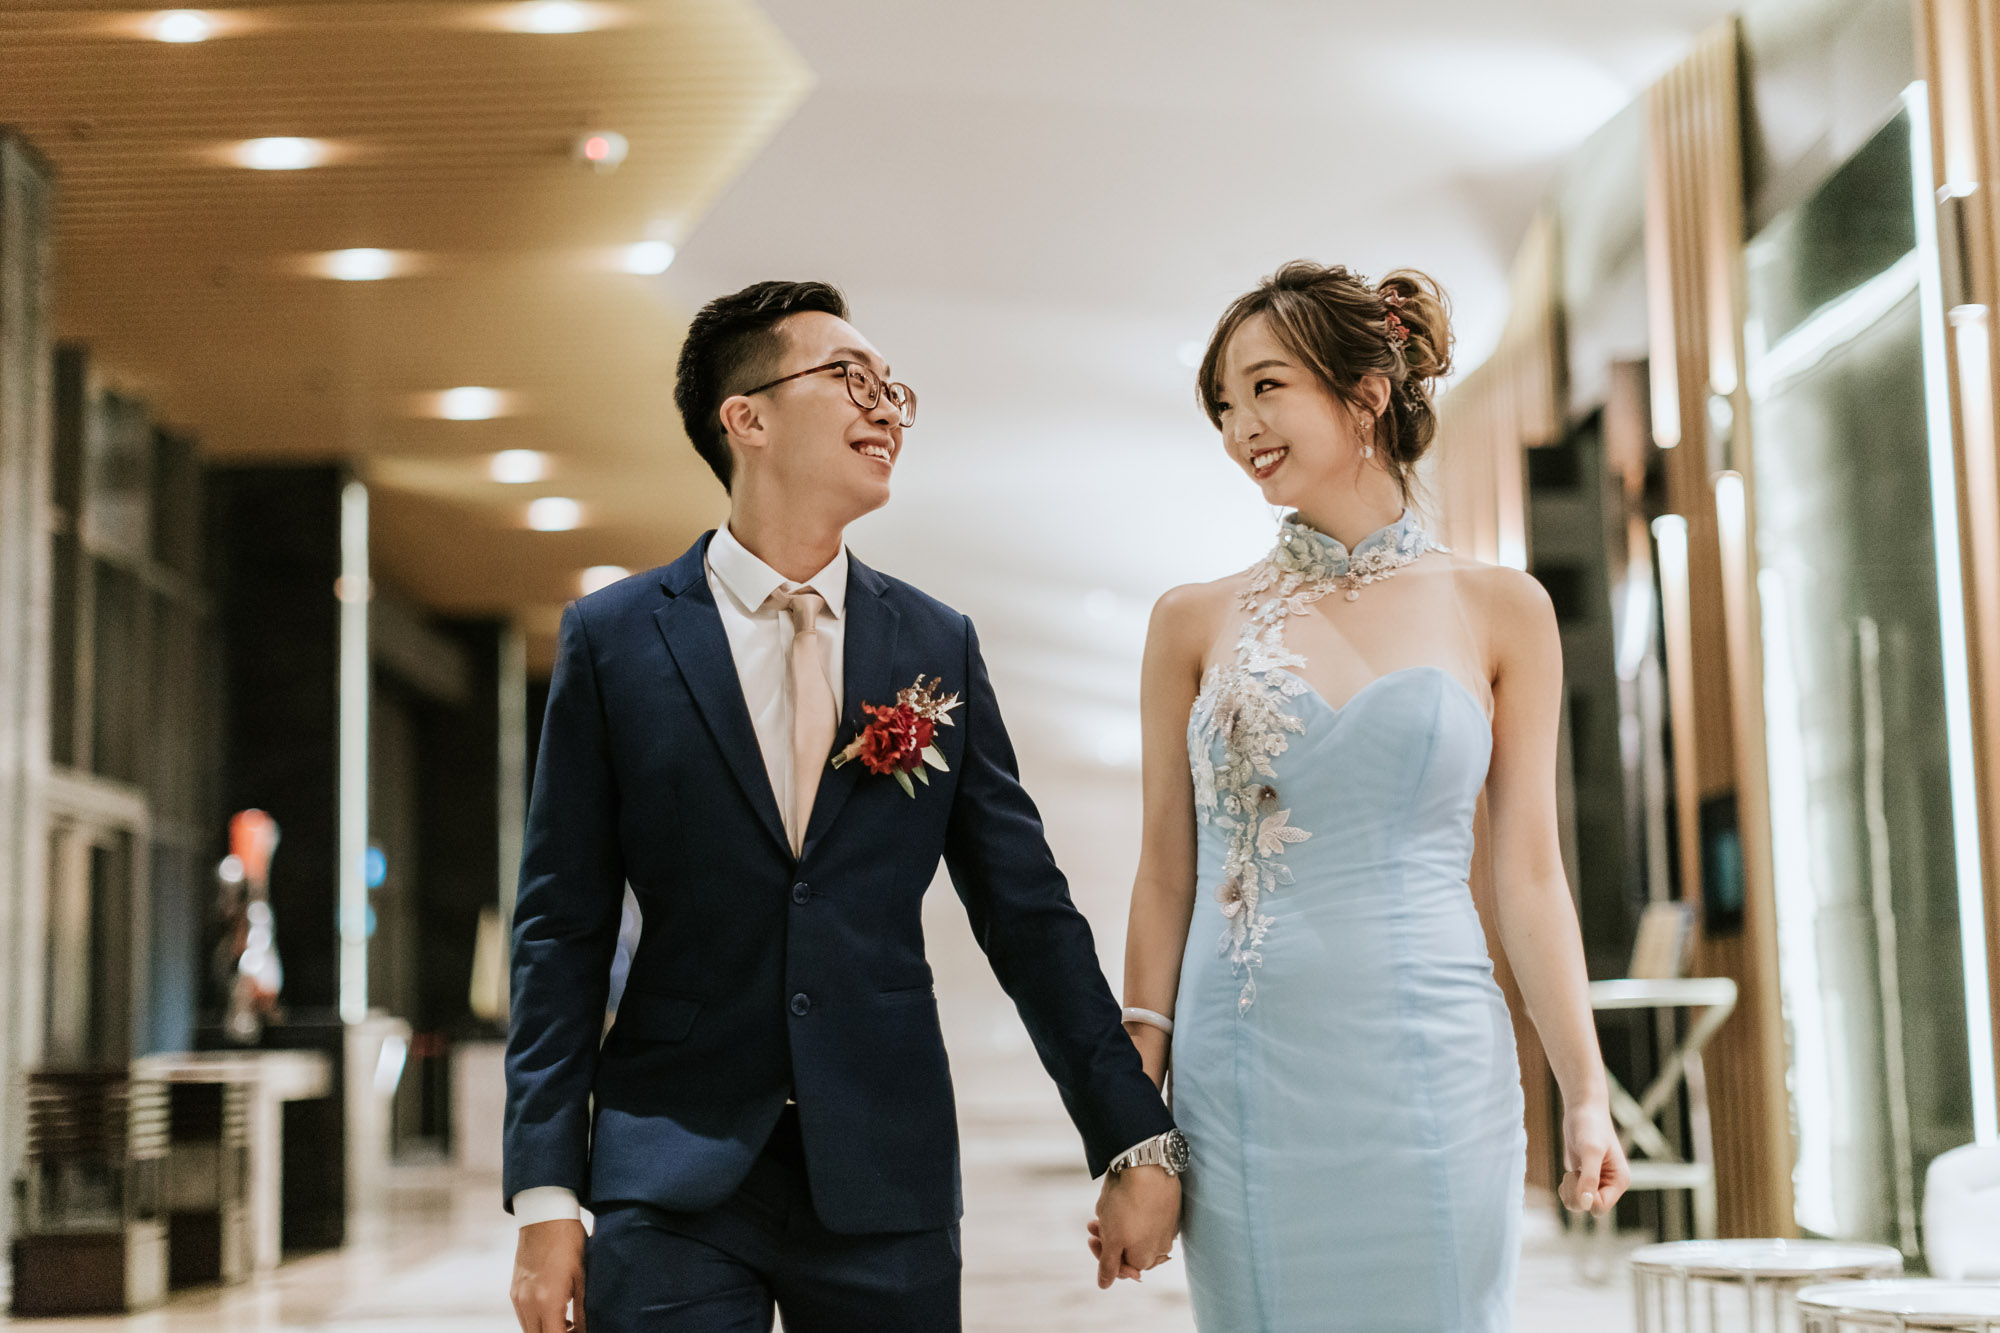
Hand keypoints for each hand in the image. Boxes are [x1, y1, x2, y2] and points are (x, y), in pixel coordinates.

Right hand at [512, 1218, 587, 1331]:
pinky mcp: (514, 1290)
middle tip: (576, 1330)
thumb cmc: (569, 1241)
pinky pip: (523, 1317)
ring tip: (568, 1323)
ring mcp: (518, 1297)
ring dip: (547, 1331)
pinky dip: (538, 1322)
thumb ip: (583, 1310)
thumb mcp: (583, 1277)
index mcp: (547, 1301)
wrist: (544, 1214)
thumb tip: (586, 1330)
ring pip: (529, 1330)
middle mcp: (527, 1303)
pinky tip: (556, 1311)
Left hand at [1088, 1165, 1179, 1288]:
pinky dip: (1132, 1211)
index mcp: (1146, 1258)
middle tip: (1093, 1224)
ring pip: (1137, 1232)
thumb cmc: (1127, 1203)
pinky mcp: (1169, 1207)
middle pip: (1129, 1250)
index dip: (1103, 1256)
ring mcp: (1167, 1226)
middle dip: (1108, 1239)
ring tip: (1103, 1209)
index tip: (1091, 1239)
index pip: (1122, 1268)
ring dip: (1117, 1224)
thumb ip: (1109, 1265)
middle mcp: (1161, 1246)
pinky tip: (1121, 1198)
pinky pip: (1147, 1216)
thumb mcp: (1111, 1237)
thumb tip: (1105, 1285)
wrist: (1147, 1164)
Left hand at [1559, 1099, 1628, 1218]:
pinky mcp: (1584, 1178)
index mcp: (1619, 1181)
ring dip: (1570, 1190)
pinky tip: (1570, 1173)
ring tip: (1573, 1172)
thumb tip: (1586, 1205)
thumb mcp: (1590, 1151)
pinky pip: (1573, 1195)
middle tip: (1573, 1174)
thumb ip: (1589, 1178)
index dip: (1585, 1198)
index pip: (1600, 1208)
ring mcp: (1597, 1183)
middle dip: (1575, 1193)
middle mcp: (1610, 1185)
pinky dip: (1567, 1187)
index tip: (1580, 1176)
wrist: (1582, 1109)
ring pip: (1579, 1204)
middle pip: (1587, 1208)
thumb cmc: (1590, 1126)